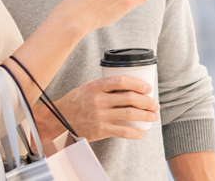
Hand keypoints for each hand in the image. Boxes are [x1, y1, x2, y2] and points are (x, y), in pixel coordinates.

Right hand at [43, 76, 158, 141]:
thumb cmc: (76, 101)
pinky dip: (136, 133)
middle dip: (147, 101)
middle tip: (155, 104)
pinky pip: (123, 131)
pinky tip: (142, 132)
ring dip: (146, 115)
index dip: (138, 84)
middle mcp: (99, 100)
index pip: (122, 81)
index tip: (148, 88)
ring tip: (153, 116)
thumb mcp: (89, 87)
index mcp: (97, 86)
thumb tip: (129, 84)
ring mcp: (100, 116)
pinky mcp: (100, 130)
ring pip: (130, 114)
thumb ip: (106, 85)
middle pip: (130, 98)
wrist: (59, 119)